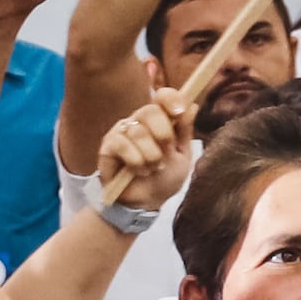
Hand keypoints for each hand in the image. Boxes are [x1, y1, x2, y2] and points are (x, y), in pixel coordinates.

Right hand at [91, 89, 194, 214]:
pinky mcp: (107, 146)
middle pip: (149, 110)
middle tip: (167, 152)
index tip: (179, 113)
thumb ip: (185, 131)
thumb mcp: (183, 155)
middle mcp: (138, 122)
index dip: (171, 99)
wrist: (146, 202)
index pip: (162, 97)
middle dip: (163, 134)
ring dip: (151, 156)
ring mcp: (121, 132)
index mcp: (159, 120)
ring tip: (153, 168)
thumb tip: (193, 105)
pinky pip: (122, 145)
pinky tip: (139, 171)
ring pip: (138, 132)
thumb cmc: (165, 178)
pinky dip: (136, 161)